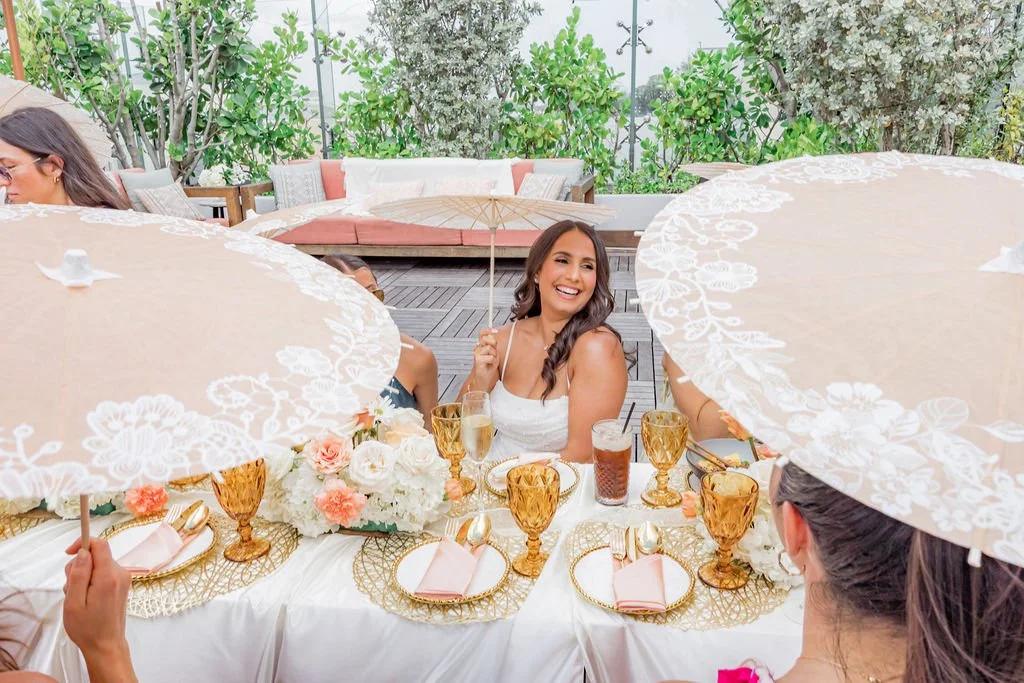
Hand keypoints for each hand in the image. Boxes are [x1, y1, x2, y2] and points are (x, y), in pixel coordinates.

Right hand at [63, 538, 135, 680]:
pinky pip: (102, 573)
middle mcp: (119, 574)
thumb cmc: (88, 628)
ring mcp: (122, 579)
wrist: (106, 644)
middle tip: (71, 588)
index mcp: (108, 577)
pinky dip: (91, 581)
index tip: (68, 553)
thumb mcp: (74, 602)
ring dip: (84, 576)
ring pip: (97, 564)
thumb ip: (78, 575)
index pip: (100, 545)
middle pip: (96, 555)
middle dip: (79, 566)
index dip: (82, 543)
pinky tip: (87, 597)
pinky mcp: (121, 584)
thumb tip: (82, 552)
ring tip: (79, 597)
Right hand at [470, 327, 499, 391]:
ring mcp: (476, 354)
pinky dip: (493, 362)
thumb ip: (494, 345)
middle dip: (493, 344)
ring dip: (494, 355)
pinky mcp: (477, 360)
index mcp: (481, 345)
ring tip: (492, 362)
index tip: (495, 330)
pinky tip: (490, 365)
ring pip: (489, 348)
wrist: (484, 380)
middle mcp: (477, 348)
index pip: (482, 333)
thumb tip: (494, 335)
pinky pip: (490, 357)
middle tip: (494, 353)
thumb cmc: (489, 367)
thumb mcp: (495, 354)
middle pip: (486, 338)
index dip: (488, 330)